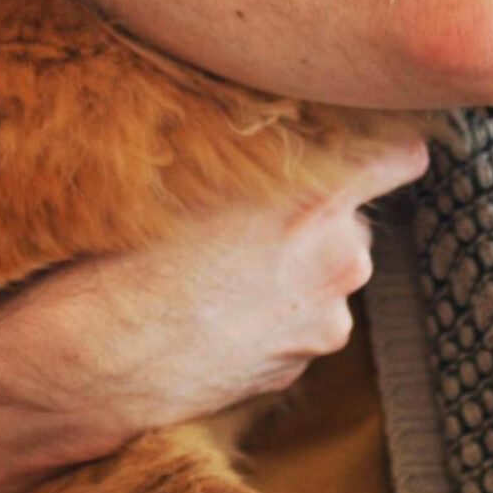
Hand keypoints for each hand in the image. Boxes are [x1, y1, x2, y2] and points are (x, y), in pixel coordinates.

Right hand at [0, 134, 432, 453]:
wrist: (90, 360)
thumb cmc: (125, 249)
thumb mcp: (190, 171)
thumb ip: (255, 149)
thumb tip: (273, 122)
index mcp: (321, 200)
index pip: (402, 158)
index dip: (388, 151)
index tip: (375, 147)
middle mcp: (339, 264)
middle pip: (351, 224)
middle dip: (314, 221)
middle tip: (247, 217)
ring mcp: (320, 326)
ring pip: (321, 280)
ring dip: (290, 274)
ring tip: (216, 272)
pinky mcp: (291, 370)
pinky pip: (293, 326)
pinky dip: (267, 318)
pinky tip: (210, 313)